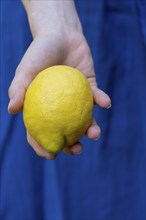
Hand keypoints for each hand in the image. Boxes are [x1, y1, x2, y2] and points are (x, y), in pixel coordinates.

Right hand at [8, 1, 110, 159]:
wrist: (60, 34)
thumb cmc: (39, 52)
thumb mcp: (26, 69)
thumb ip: (18, 88)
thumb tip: (11, 110)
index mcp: (44, 106)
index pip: (41, 130)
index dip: (44, 145)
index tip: (51, 156)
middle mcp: (61, 106)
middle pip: (66, 130)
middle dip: (72, 145)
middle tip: (76, 150)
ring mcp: (77, 98)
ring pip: (85, 119)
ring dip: (91, 128)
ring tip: (94, 133)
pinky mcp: (90, 87)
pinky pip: (97, 97)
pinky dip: (102, 100)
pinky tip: (104, 103)